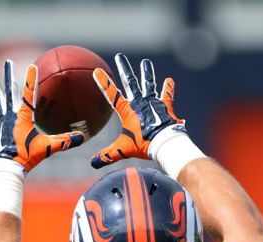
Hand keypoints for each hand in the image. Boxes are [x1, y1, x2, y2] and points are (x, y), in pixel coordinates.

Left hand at [0, 60, 84, 173]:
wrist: (6, 167)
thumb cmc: (27, 156)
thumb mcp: (47, 148)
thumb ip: (64, 141)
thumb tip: (82, 137)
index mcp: (23, 117)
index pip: (29, 95)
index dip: (32, 80)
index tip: (32, 66)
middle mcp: (10, 115)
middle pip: (10, 92)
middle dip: (10, 76)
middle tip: (7, 61)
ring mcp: (2, 121)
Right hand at [90, 53, 185, 168]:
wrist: (165, 143)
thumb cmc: (143, 144)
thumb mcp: (122, 150)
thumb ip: (108, 155)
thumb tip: (93, 163)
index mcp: (127, 110)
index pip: (112, 94)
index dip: (104, 83)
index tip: (97, 71)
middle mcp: (139, 102)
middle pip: (130, 82)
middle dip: (124, 68)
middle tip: (120, 56)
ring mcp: (153, 102)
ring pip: (148, 84)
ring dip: (147, 73)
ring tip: (146, 63)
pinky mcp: (165, 106)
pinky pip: (167, 95)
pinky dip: (168, 88)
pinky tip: (170, 80)